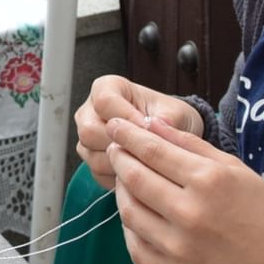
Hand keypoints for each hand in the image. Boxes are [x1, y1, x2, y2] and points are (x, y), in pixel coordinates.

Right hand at [72, 75, 202, 189]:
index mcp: (107, 88)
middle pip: (89, 131)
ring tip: (145, 161)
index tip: (148, 129)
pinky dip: (119, 176)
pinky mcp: (90, 158)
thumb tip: (160, 129)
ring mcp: (87, 136)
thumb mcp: (176, 112)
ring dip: (121, 163)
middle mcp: (90, 110)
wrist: (168, 136)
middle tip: (146, 150)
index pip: (104, 102)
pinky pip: (97, 173)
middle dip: (120, 144)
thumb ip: (168, 119)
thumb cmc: (168, 117)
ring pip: (91, 155)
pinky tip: (137, 170)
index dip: (127, 118)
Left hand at [106, 117, 263, 263]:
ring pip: (129, 212)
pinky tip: (137, 212)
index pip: (152, 151)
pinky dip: (129, 226)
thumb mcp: (232, 166)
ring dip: (121, 190)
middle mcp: (190, 214)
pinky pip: (135, 247)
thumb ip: (189, 143)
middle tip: (116, 148)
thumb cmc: (259, 209)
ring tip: (126, 178)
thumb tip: (149, 123)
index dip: (127, 135)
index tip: (114, 125)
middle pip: (135, 179)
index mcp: (208, 181)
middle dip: (119, 157)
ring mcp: (179, 248)